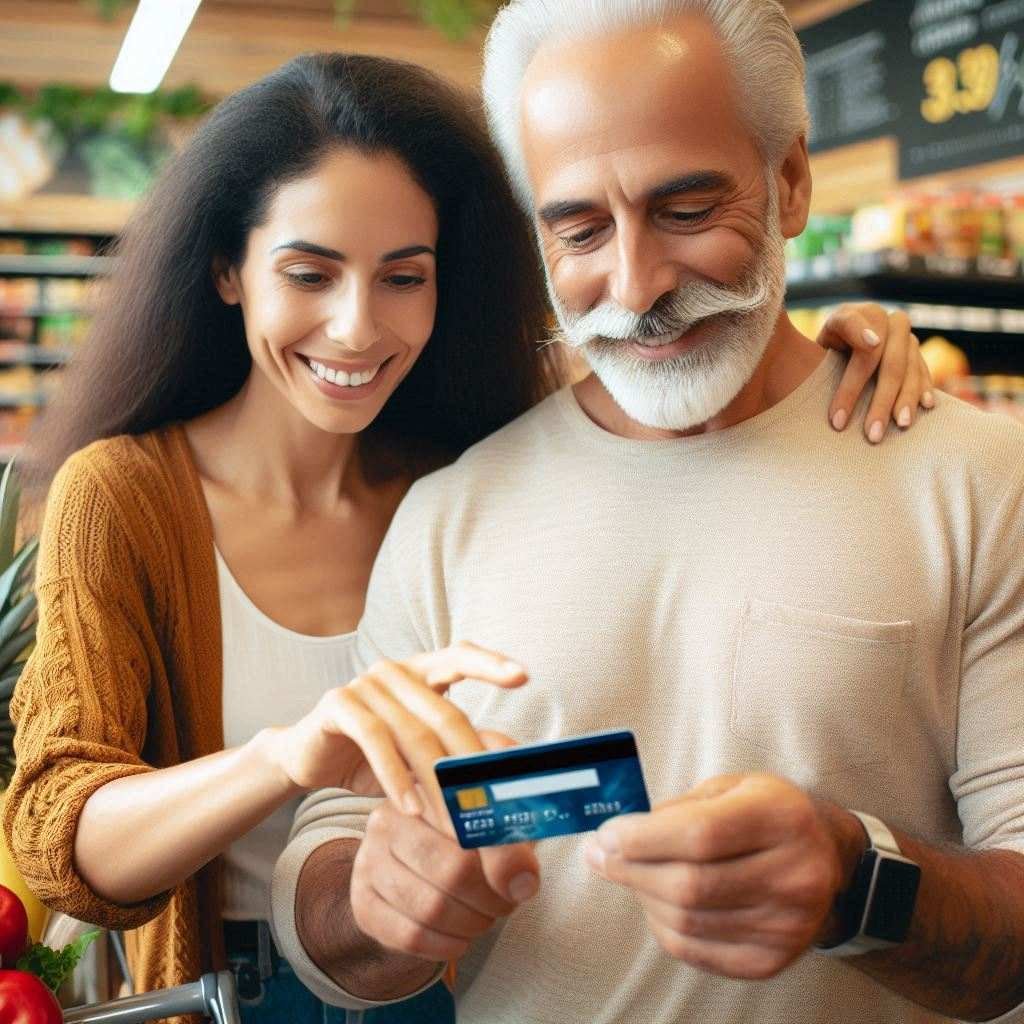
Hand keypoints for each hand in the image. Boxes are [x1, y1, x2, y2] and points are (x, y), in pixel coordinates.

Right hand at [267, 642, 527, 816]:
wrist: (309, 759)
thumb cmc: (377, 755)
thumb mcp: (423, 757)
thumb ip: (462, 752)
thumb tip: (512, 764)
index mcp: (423, 670)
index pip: (461, 655)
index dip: (491, 664)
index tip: (523, 677)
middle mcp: (397, 670)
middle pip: (446, 714)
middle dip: (471, 767)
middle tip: (491, 809)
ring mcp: (366, 683)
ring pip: (414, 733)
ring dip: (437, 786)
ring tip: (455, 826)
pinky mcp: (339, 703)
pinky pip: (375, 738)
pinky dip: (395, 777)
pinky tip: (410, 809)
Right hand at [350, 734, 540, 961]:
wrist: (415, 866)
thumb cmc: (464, 837)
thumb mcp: (493, 819)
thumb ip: (513, 831)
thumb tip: (525, 878)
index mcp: (424, 786)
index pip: (467, 821)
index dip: (503, 857)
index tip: (527, 879)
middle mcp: (387, 820)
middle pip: (452, 869)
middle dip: (492, 897)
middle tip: (508, 902)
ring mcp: (369, 861)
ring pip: (431, 908)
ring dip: (472, 923)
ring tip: (486, 916)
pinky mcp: (363, 902)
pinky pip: (411, 935)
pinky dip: (448, 944)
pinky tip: (462, 935)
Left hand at [583, 774, 861, 979]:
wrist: (826, 857)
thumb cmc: (765, 813)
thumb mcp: (731, 787)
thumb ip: (678, 809)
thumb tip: (617, 838)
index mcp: (783, 819)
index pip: (701, 835)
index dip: (644, 838)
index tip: (605, 835)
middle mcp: (795, 875)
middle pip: (690, 885)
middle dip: (630, 870)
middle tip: (599, 855)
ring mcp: (788, 925)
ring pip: (687, 921)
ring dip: (642, 896)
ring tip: (629, 873)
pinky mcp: (773, 960)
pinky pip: (696, 951)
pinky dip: (662, 926)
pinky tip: (656, 902)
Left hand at [815, 304, 934, 441]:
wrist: (834, 355)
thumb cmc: (816, 360)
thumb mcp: (809, 356)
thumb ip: (818, 356)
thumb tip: (866, 347)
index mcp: (850, 315)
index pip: (852, 326)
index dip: (859, 337)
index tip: (869, 350)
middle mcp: (881, 320)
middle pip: (887, 359)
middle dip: (880, 398)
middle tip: (872, 432)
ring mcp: (902, 335)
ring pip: (909, 367)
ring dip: (906, 399)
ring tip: (900, 425)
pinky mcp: (915, 351)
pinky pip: (924, 370)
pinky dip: (924, 388)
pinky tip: (926, 406)